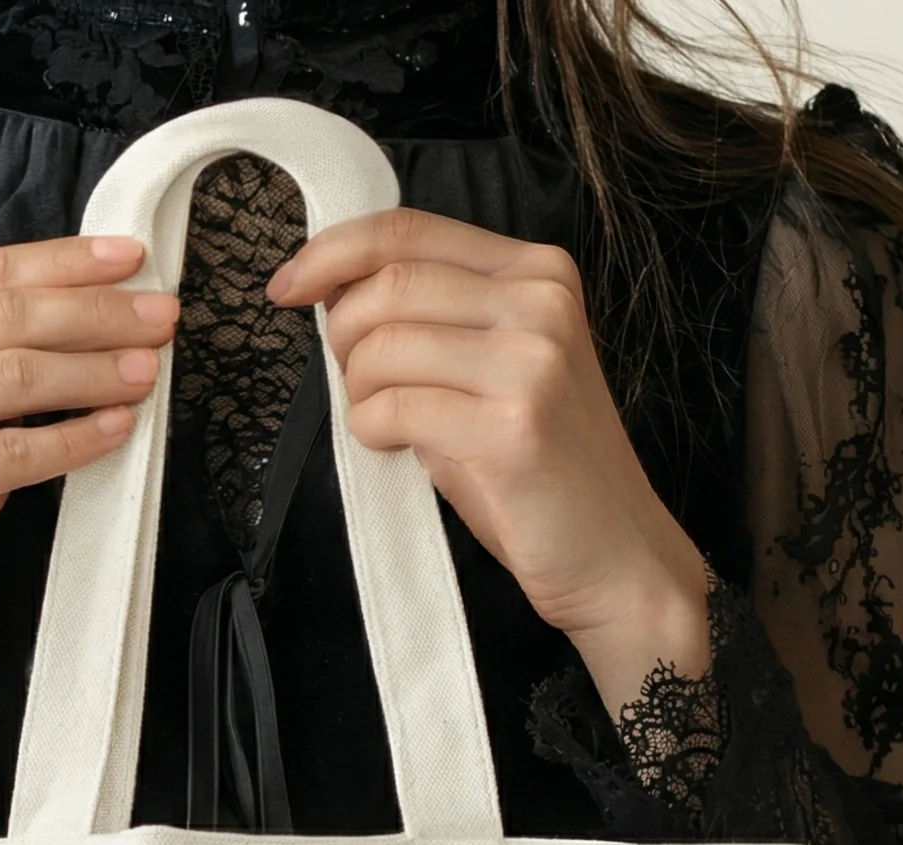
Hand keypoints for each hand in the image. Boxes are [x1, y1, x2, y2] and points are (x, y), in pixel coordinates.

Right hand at [0, 234, 179, 703]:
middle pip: (6, 314)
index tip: (132, 259)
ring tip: (148, 371)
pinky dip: (75, 440)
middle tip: (162, 317)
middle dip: (96, 311)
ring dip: (95, 370)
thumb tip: (88, 325)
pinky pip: (17, 450)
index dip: (66, 263)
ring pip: (15, 372)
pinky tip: (118, 430)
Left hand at [267, 209, 711, 716]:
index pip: (409, 230)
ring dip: (358, 390)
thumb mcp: (498, 371)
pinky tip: (395, 448)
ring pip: (384, 344)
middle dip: (342, 334)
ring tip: (382, 423)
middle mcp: (540, 303)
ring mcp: (530, 362)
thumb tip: (340, 297)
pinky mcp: (511, 427)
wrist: (614, 555)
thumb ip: (438, 324)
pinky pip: (394, 408)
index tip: (288, 285)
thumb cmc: (542, 473)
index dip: (332, 252)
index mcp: (538, 273)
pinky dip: (372, 430)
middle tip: (352, 383)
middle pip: (389, 283)